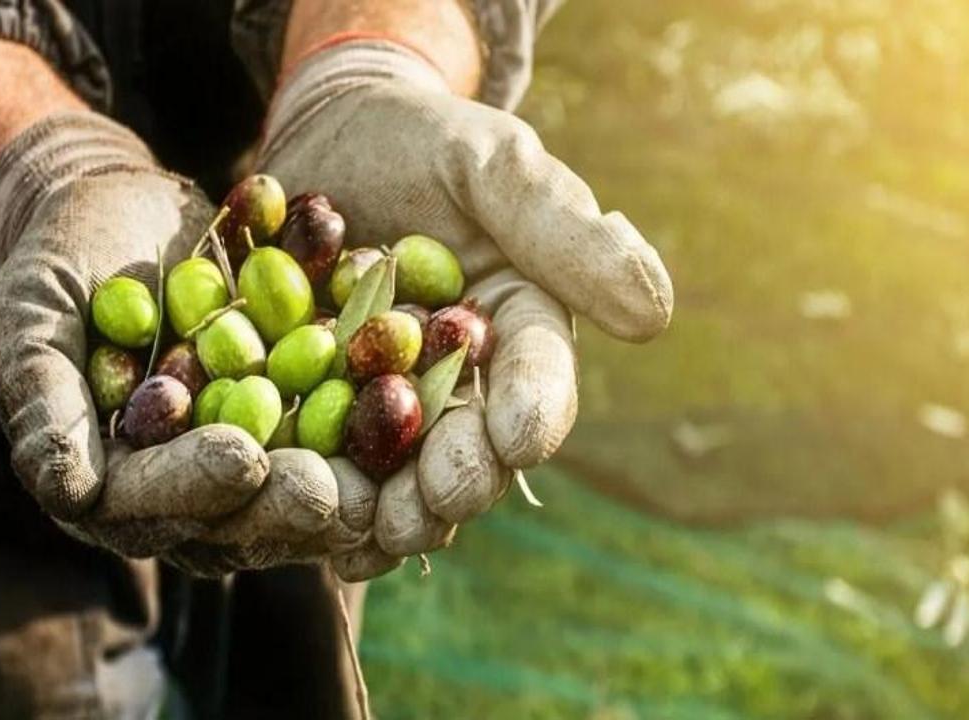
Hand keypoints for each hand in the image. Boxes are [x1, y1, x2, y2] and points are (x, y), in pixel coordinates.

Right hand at [0, 112, 369, 574]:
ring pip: (300, 490)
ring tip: (392, 464)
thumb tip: (67, 490)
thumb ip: (43, 398)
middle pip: (237, 517)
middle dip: (286, 505)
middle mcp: (182, 486)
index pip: (150, 502)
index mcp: (109, 479)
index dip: (195, 486)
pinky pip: (342, 434)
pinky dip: (380, 425)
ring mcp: (246, 457)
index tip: (243, 459)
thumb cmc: (61, 259)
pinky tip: (421, 405)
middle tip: (334, 487)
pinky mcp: (296, 421)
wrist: (122, 210)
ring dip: (349, 483)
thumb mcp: (34, 314)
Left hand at [258, 41, 673, 579]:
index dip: (533, 411)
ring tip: (372, 531)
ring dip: (392, 511)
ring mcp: (388, 402)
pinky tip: (314, 533)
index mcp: (518, 328)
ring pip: (401, 474)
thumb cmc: (425, 140)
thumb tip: (654, 313)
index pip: (538, 380)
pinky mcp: (319, 407)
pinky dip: (326, 499)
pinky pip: (326, 462)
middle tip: (438, 501)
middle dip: (459, 479)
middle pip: (472, 445)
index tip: (518, 439)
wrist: (331, 138)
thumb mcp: (493, 166)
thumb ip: (562, 231)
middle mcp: (462, 381)